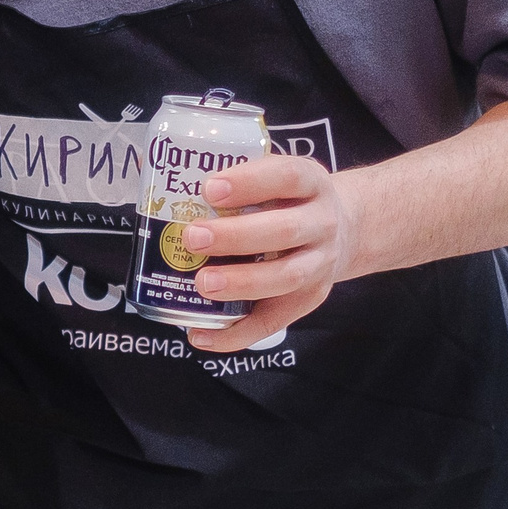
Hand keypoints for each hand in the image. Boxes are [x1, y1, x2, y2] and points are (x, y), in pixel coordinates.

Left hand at [180, 154, 364, 352]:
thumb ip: (234, 174)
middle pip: (285, 231)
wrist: (345, 228)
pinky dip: (235, 334)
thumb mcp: (276, 174)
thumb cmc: (289, 199)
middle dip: (236, 237)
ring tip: (201, 283)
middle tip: (193, 238)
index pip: (286, 177)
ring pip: (286, 277)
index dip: (249, 182)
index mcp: (310, 183)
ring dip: (241, 283)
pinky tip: (201, 334)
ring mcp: (320, 264)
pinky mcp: (309, 299)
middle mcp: (322, 223)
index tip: (209, 189)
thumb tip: (162, 177)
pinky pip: (274, 322)